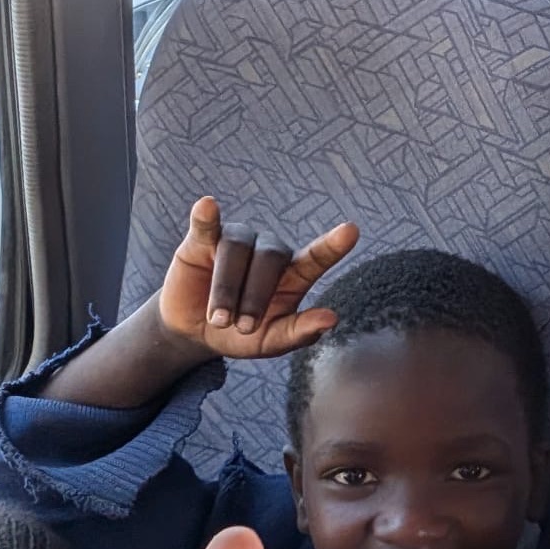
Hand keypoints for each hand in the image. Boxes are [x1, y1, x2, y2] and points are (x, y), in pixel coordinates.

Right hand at [158, 196, 358, 359]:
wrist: (198, 334)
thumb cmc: (244, 336)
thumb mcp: (273, 342)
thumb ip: (301, 332)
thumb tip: (332, 318)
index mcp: (294, 275)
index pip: (317, 257)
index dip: (333, 245)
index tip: (352, 230)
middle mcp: (269, 251)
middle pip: (269, 259)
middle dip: (255, 297)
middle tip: (243, 328)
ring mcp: (238, 241)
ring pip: (236, 250)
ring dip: (227, 290)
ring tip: (220, 320)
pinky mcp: (203, 240)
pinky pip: (206, 225)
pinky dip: (206, 217)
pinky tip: (208, 206)